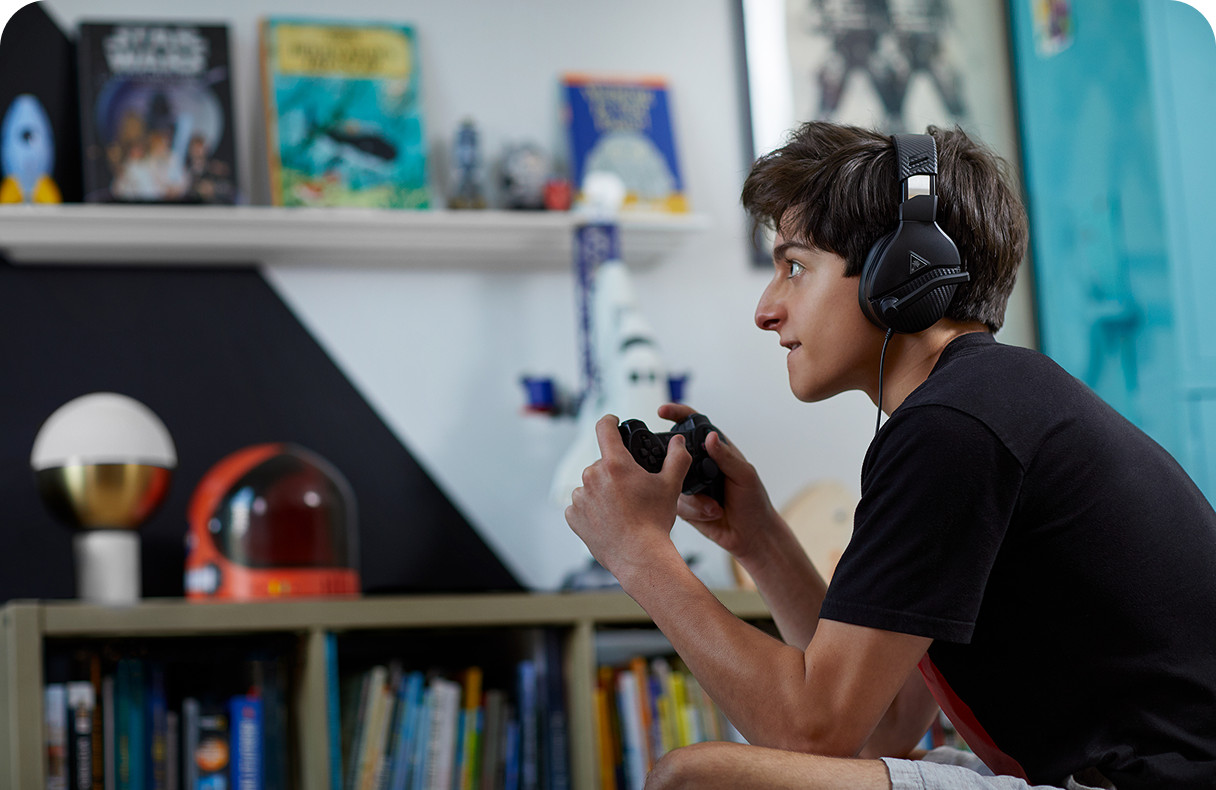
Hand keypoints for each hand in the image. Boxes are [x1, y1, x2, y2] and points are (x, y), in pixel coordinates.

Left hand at [565, 414, 692, 581]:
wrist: (640, 556)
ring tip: (622, 509)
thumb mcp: (671, 485)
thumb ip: (676, 457)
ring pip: (591, 485)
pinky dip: (592, 509)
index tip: (614, 422)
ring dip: (602, 491)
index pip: (604, 428)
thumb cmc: (654, 521)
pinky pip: (581, 505)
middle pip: (602, 463)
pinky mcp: (574, 516)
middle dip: (615, 472)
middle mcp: (592, 476)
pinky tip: (609, 520)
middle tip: (632, 490)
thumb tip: (679, 441)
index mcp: (615, 464)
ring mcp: (581, 497)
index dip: (610, 421)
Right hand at [657, 403, 781, 562]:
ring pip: (673, 482)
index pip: (693, 425)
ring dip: (696, 498)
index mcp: (716, 451)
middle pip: (674, 454)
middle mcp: (699, 465)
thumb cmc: (754, 502)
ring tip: (715, 506)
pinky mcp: (685, 505)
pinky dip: (695, 510)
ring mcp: (690, 485)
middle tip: (692, 479)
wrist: (752, 536)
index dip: (677, 415)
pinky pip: (677, 503)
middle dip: (676, 465)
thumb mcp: (744, 475)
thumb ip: (726, 457)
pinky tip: (711, 513)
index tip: (662, 411)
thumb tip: (711, 437)